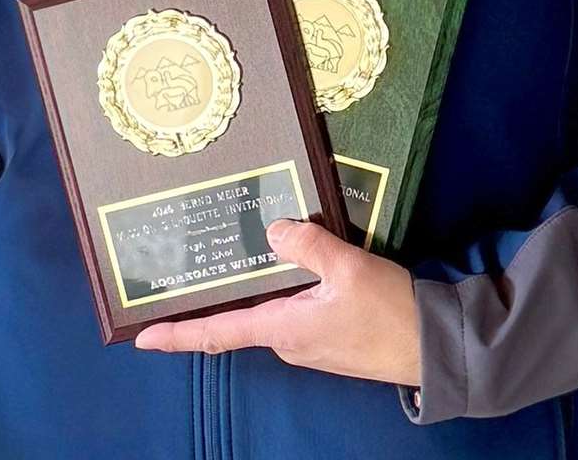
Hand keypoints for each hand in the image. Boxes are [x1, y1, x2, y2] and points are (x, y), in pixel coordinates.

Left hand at [133, 218, 421, 387]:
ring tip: (240, 244)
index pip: (217, 334)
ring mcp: (308, 340)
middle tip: (188, 261)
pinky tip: (288, 258)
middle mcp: (287, 340)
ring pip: (270, 306)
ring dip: (256, 282)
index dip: (177, 335)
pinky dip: (284, 285)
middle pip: (241, 313)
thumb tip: (273, 229)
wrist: (436, 347)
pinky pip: (294, 306)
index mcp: (283, 329)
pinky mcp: (328, 334)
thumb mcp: (348, 269)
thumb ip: (307, 244)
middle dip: (217, 292)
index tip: (142, 337)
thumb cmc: (391, 313)